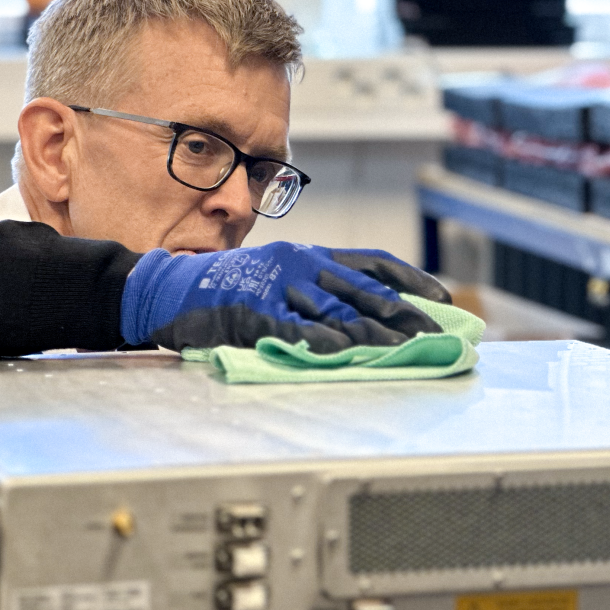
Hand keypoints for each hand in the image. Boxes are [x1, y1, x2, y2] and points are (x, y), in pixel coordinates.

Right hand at [122, 242, 444, 351]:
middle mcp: (300, 263)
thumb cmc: (227, 285)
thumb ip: (317, 289)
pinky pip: (294, 330)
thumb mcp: (278, 272)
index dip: (411, 279)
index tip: (442, 297)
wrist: (168, 287)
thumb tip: (364, 312)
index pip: (372, 262)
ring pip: (336, 310)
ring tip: (406, 350)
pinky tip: (347, 355)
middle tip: (437, 334)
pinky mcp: (252, 311)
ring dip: (374, 333)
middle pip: (364, 291)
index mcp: (310, 253)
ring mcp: (276, 286)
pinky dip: (321, 343)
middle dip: (404, 314)